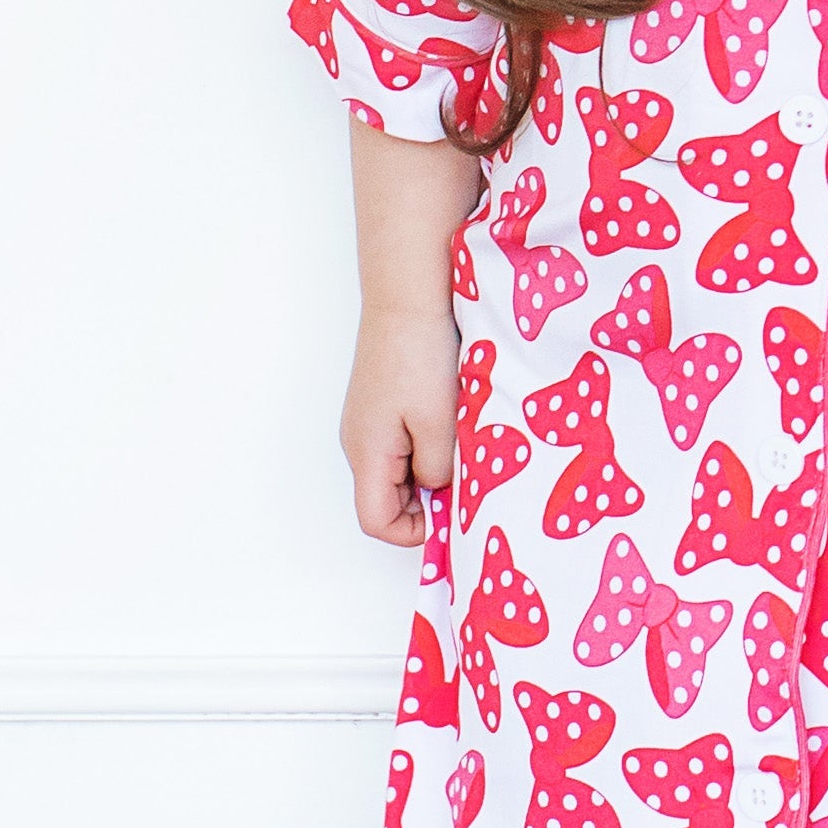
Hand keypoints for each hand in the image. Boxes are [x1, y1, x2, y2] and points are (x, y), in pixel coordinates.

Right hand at [343, 301, 458, 543]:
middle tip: (468, 482)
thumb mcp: (439, 422)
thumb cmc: (419, 354)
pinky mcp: (382, 403)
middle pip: (387, 499)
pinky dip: (429, 446)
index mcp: (367, 453)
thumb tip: (437, 491)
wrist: (406, 296)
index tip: (452, 517)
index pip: (376, 522)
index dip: (413, 532)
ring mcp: (368, 422)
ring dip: (432, 470)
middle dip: (427, 502)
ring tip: (465, 447)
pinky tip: (455, 425)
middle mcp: (359, 443)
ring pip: (398, 471)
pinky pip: (403, 444)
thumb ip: (438, 469)